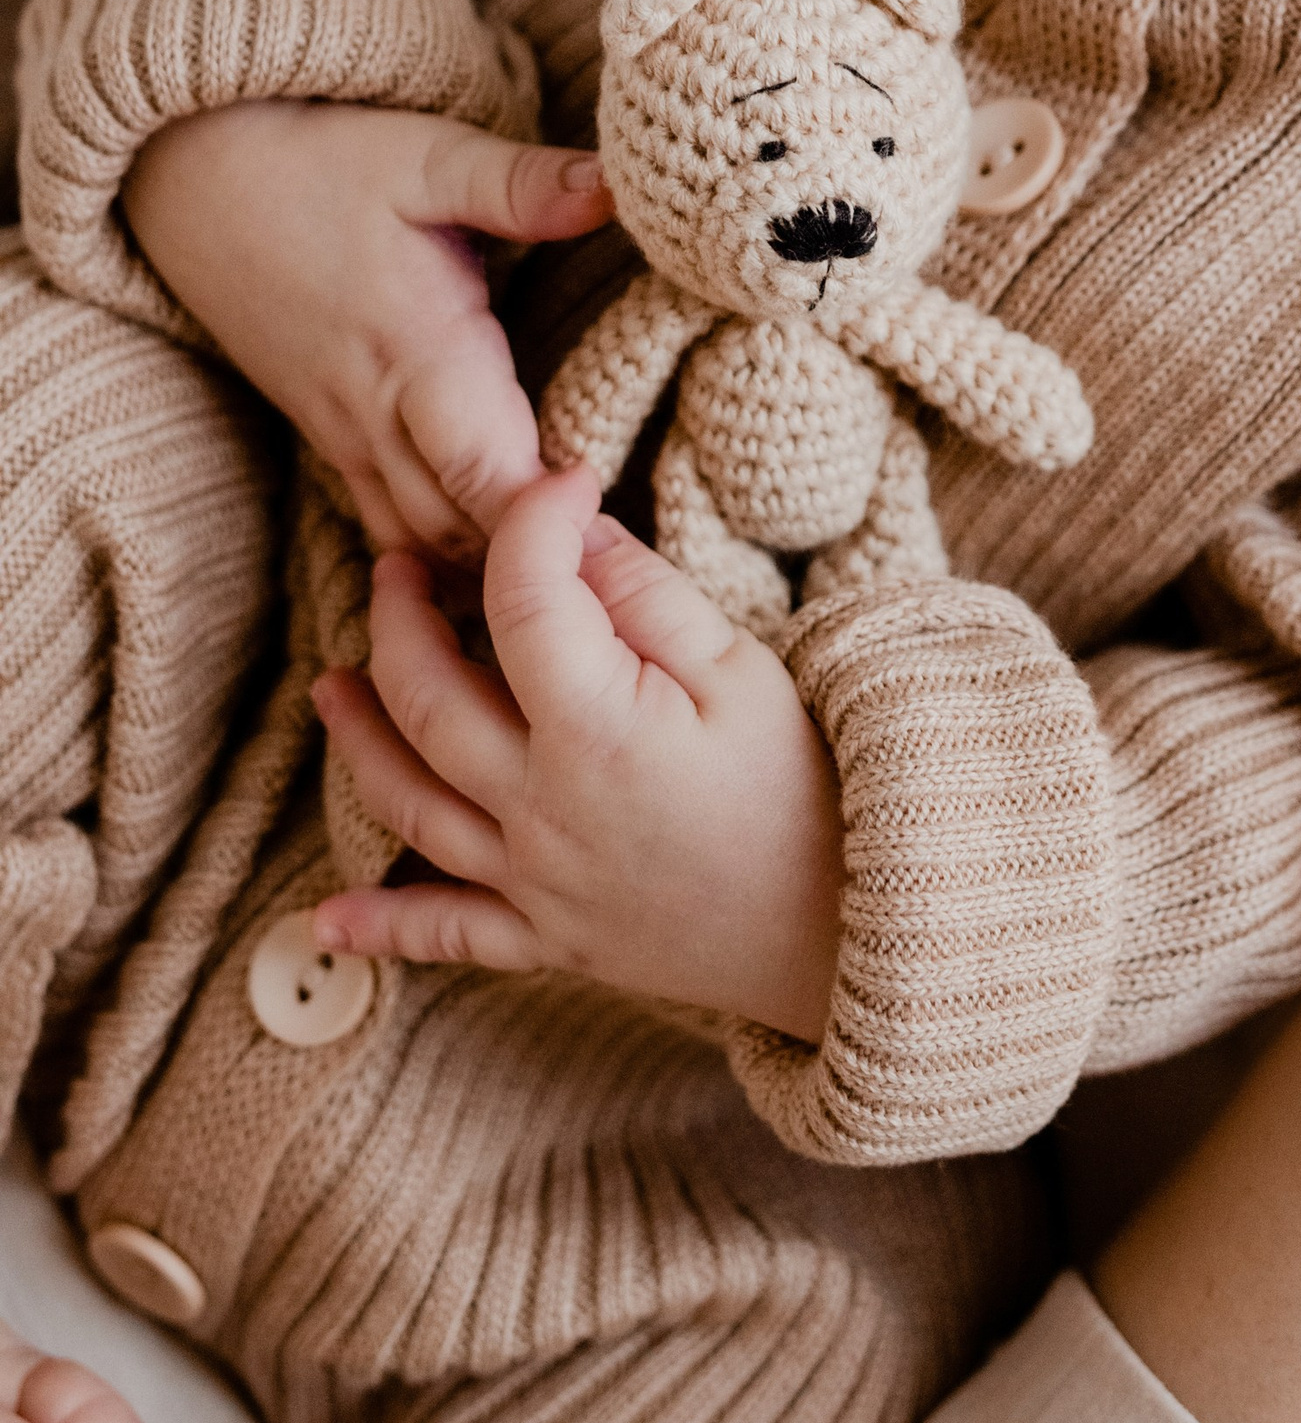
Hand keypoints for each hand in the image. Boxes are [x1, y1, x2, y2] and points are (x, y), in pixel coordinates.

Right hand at [124, 103, 613, 560]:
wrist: (199, 178)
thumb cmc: (326, 163)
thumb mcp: (431, 157)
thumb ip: (523, 185)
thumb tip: (618, 189)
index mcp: (416, 349)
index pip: (486, 474)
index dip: (549, 518)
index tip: (613, 527)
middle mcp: (375, 413)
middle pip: (460, 532)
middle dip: (538, 561)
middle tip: (623, 574)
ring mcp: (344, 435)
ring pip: (419, 545)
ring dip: (490, 567)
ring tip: (578, 576)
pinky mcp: (330, 438)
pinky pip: (386, 527)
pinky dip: (442, 557)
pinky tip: (501, 563)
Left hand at [309, 464, 841, 1040]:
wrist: (850, 922)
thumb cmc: (806, 787)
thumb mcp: (741, 668)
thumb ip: (643, 597)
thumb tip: (574, 532)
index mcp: (595, 727)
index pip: (522, 597)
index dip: (530, 522)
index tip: (560, 484)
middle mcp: (541, 806)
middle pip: (427, 698)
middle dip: (398, 618)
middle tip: (398, 566)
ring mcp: (534, 880)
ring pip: (408, 803)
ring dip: (358, 741)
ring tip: (332, 686)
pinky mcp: (548, 938)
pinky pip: (446, 935)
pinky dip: (383, 928)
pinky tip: (327, 920)